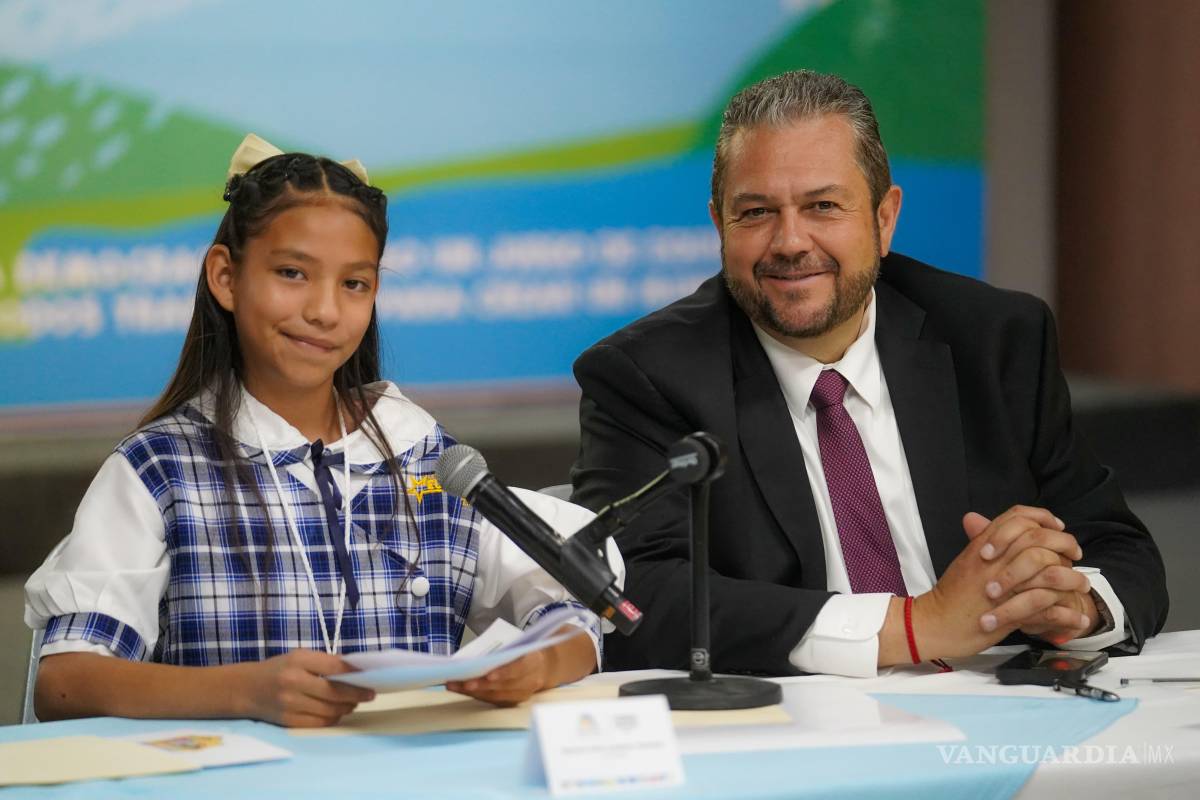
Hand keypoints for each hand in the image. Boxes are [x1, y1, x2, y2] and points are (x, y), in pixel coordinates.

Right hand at [234, 649, 374, 727]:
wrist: (246, 689)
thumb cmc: (278, 669)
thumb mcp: (299, 656)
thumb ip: (325, 662)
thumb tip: (355, 670)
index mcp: (298, 661)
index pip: (334, 667)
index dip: (355, 674)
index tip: (370, 677)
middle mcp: (293, 682)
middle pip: (335, 692)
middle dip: (357, 694)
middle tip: (369, 694)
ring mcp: (290, 704)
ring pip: (330, 710)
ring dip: (347, 707)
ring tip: (353, 703)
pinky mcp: (288, 721)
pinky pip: (319, 723)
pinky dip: (333, 718)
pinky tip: (337, 712)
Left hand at [447, 650, 551, 706]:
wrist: (543, 666)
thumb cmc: (525, 651)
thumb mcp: (520, 644)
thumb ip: (504, 649)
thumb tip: (477, 655)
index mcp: (533, 662)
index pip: (518, 668)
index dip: (503, 672)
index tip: (488, 674)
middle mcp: (529, 681)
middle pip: (503, 686)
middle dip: (481, 685)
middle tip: (462, 683)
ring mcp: (522, 694)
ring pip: (496, 695)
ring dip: (473, 691)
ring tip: (455, 685)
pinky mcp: (513, 702)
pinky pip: (493, 701)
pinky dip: (477, 695)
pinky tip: (462, 690)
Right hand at [899, 507, 1083, 660]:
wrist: (936, 623)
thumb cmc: (951, 595)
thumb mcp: (966, 561)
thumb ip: (981, 541)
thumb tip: (985, 522)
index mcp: (983, 546)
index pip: (1018, 517)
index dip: (1042, 518)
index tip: (1056, 528)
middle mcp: (994, 561)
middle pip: (1039, 539)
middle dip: (1065, 545)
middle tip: (1075, 555)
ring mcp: (1004, 586)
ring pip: (1051, 572)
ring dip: (1073, 579)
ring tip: (1083, 587)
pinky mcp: (1011, 613)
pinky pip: (1050, 609)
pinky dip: (1068, 616)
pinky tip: (1077, 620)